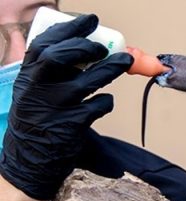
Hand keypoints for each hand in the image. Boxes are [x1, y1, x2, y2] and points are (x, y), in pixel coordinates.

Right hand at [0, 14, 132, 199]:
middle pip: (59, 58)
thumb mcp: (30, 93)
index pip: (45, 44)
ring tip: (126, 62)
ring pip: (84, 82)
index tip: (91, 21)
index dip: (69, 30)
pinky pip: (95, 108)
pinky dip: (105, 102)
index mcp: (27, 77)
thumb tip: (57, 42)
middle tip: (105, 47)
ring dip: (108, 70)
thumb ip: (44, 70)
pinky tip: (106, 101)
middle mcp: (36, 90)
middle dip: (86, 47)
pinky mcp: (69, 127)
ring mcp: (53, 109)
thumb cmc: (36, 124)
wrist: (29, 163)